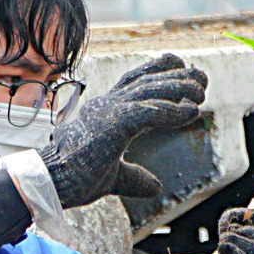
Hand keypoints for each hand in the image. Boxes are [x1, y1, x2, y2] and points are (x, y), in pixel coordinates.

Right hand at [37, 54, 206, 208]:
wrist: (51, 182)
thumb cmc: (75, 178)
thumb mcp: (113, 177)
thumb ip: (135, 177)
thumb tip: (156, 186)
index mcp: (104, 111)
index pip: (133, 81)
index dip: (158, 70)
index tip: (180, 66)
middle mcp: (107, 105)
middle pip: (147, 80)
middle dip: (177, 76)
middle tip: (202, 78)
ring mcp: (109, 112)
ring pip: (151, 91)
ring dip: (180, 89)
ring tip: (201, 92)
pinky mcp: (113, 125)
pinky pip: (149, 112)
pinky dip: (172, 111)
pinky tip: (191, 112)